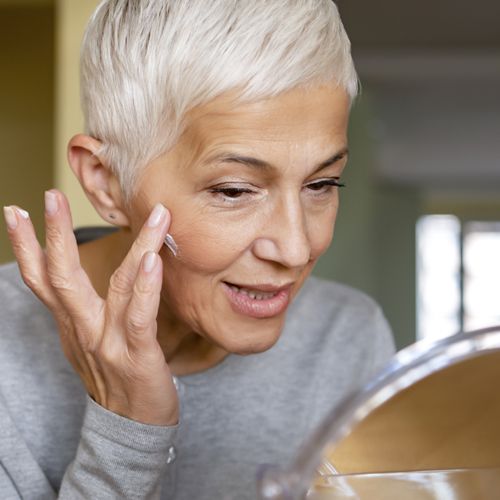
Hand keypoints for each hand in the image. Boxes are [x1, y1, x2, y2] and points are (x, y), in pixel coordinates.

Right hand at [3, 190, 178, 425]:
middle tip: (50, 197)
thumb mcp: (88, 341)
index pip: (42, 280)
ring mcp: (109, 342)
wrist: (130, 428)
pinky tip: (153, 261)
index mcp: (71, 323)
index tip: (17, 212)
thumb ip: (83, 310)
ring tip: (155, 214)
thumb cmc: (114, 378)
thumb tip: (76, 280)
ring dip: (137, 247)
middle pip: (62, 278)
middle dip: (53, 236)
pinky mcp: (137, 355)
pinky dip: (145, 287)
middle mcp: (83, 329)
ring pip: (116, 286)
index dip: (27, 247)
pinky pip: (139, 317)